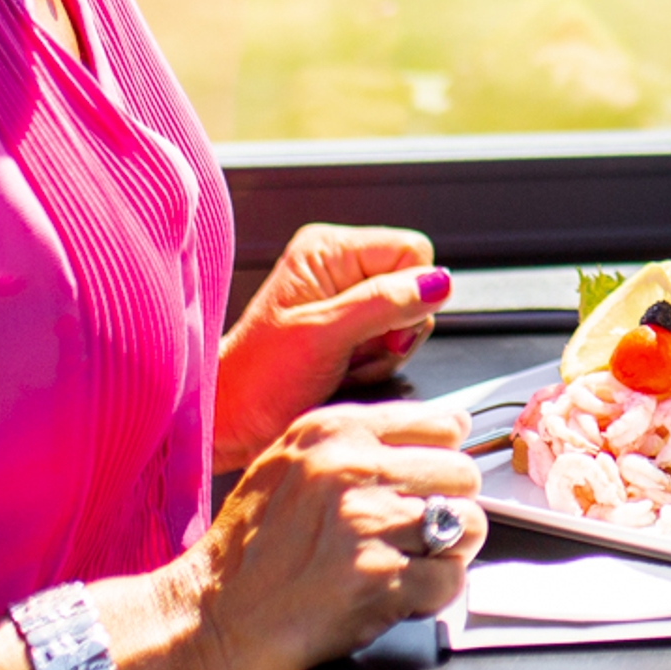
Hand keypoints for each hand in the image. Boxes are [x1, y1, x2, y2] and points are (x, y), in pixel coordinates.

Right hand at [159, 400, 486, 669]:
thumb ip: (355, 448)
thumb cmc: (242, 557)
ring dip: (447, 553)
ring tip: (407, 567)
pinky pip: (451, 579)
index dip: (442, 462)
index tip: (430, 485)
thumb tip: (448, 429)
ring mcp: (367, 523)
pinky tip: (397, 599)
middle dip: (449, 509)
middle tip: (415, 538)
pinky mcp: (379, 580)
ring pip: (468, 525)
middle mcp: (352, 468)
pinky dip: (433, 596)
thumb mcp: (287, 467)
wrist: (204, 624)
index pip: (441, 424)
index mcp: (332, 433)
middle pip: (462, 473)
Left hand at [215, 225, 446, 472]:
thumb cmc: (258, 379)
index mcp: (329, 249)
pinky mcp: (348, 328)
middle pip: (416, 286)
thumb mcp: (323, 336)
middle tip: (356, 351)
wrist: (232, 421)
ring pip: (409, 318)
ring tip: (346, 365)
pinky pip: (392, 341)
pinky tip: (347, 372)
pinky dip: (377, 364)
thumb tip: (438, 283)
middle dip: (397, 329)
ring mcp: (344, 299)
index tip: (381, 330)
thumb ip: (383, 303)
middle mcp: (339, 266)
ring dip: (386, 352)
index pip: (413, 251)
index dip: (411, 294)